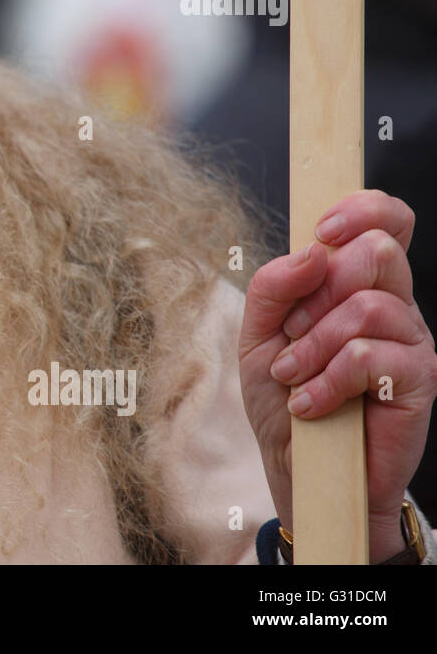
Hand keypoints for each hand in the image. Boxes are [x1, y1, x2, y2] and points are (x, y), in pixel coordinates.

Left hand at [239, 190, 436, 562]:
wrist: (296, 465)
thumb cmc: (282, 394)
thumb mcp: (257, 335)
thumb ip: (273, 287)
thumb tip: (309, 252)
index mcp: (358, 283)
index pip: (385, 221)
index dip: (360, 210)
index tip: (322, 232)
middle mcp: (393, 304)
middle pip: (380, 251)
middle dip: (320, 291)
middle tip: (294, 331)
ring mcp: (410, 341)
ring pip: (368, 306)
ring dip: (314, 344)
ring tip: (293, 374)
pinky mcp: (418, 381)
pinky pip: (370, 356)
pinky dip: (327, 380)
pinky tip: (310, 402)